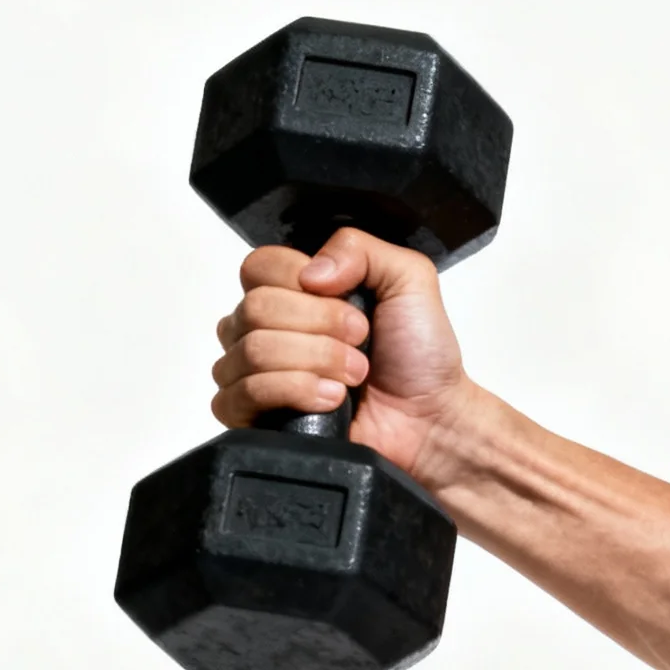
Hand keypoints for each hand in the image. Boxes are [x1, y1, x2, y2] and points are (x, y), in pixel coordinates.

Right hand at [211, 227, 479, 480]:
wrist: (430, 419)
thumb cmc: (419, 354)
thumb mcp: (408, 279)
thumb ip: (359, 249)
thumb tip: (310, 272)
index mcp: (293, 293)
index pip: (258, 266)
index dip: (301, 280)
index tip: (350, 303)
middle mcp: (266, 329)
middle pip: (254, 308)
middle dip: (320, 326)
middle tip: (360, 343)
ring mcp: (254, 374)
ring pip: (250, 351)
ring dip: (315, 361)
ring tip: (353, 376)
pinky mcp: (252, 418)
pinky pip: (239, 395)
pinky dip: (294, 391)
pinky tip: (330, 400)